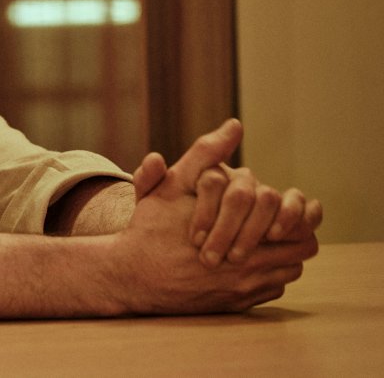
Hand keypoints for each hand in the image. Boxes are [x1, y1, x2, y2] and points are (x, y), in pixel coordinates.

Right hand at [113, 123, 318, 313]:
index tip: (283, 203)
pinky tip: (247, 261)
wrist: (130, 275)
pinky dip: (267, 276)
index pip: (297, 225)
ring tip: (264, 239)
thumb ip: (205, 154)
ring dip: (282, 254)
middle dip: (293, 233)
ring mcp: (244, 289)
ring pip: (289, 271)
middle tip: (278, 220)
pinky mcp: (236, 306)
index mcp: (239, 234)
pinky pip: (272, 290)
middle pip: (300, 248)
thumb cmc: (151, 228)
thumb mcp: (172, 184)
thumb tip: (234, 126)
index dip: (296, 212)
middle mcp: (247, 267)